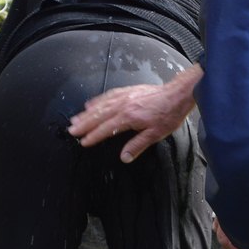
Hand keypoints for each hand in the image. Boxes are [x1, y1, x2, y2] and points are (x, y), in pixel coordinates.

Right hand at [68, 64, 202, 162]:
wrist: (177, 94)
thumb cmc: (168, 114)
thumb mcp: (155, 134)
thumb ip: (137, 145)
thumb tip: (124, 157)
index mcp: (128, 117)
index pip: (106, 129)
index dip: (94, 136)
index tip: (84, 141)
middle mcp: (123, 105)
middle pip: (98, 116)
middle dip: (84, 124)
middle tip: (72, 130)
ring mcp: (124, 96)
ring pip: (101, 105)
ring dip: (87, 113)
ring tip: (75, 119)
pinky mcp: (128, 91)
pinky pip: (108, 95)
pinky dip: (97, 100)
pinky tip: (90, 104)